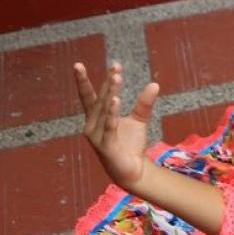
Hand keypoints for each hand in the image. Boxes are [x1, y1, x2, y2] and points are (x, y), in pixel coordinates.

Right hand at [76, 62, 159, 192]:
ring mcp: (97, 136)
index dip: (85, 80)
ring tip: (116, 78)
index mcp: (96, 117)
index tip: (79, 64)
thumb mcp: (139, 120)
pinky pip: (109, 127)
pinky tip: (116, 100)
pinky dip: (112, 114)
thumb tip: (154, 83)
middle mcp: (92, 125)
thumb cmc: (130, 144)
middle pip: (99, 100)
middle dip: (107, 83)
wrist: (133, 169)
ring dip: (110, 94)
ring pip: (103, 111)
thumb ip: (144, 103)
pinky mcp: (106, 146)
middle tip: (115, 68)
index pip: (89, 96)